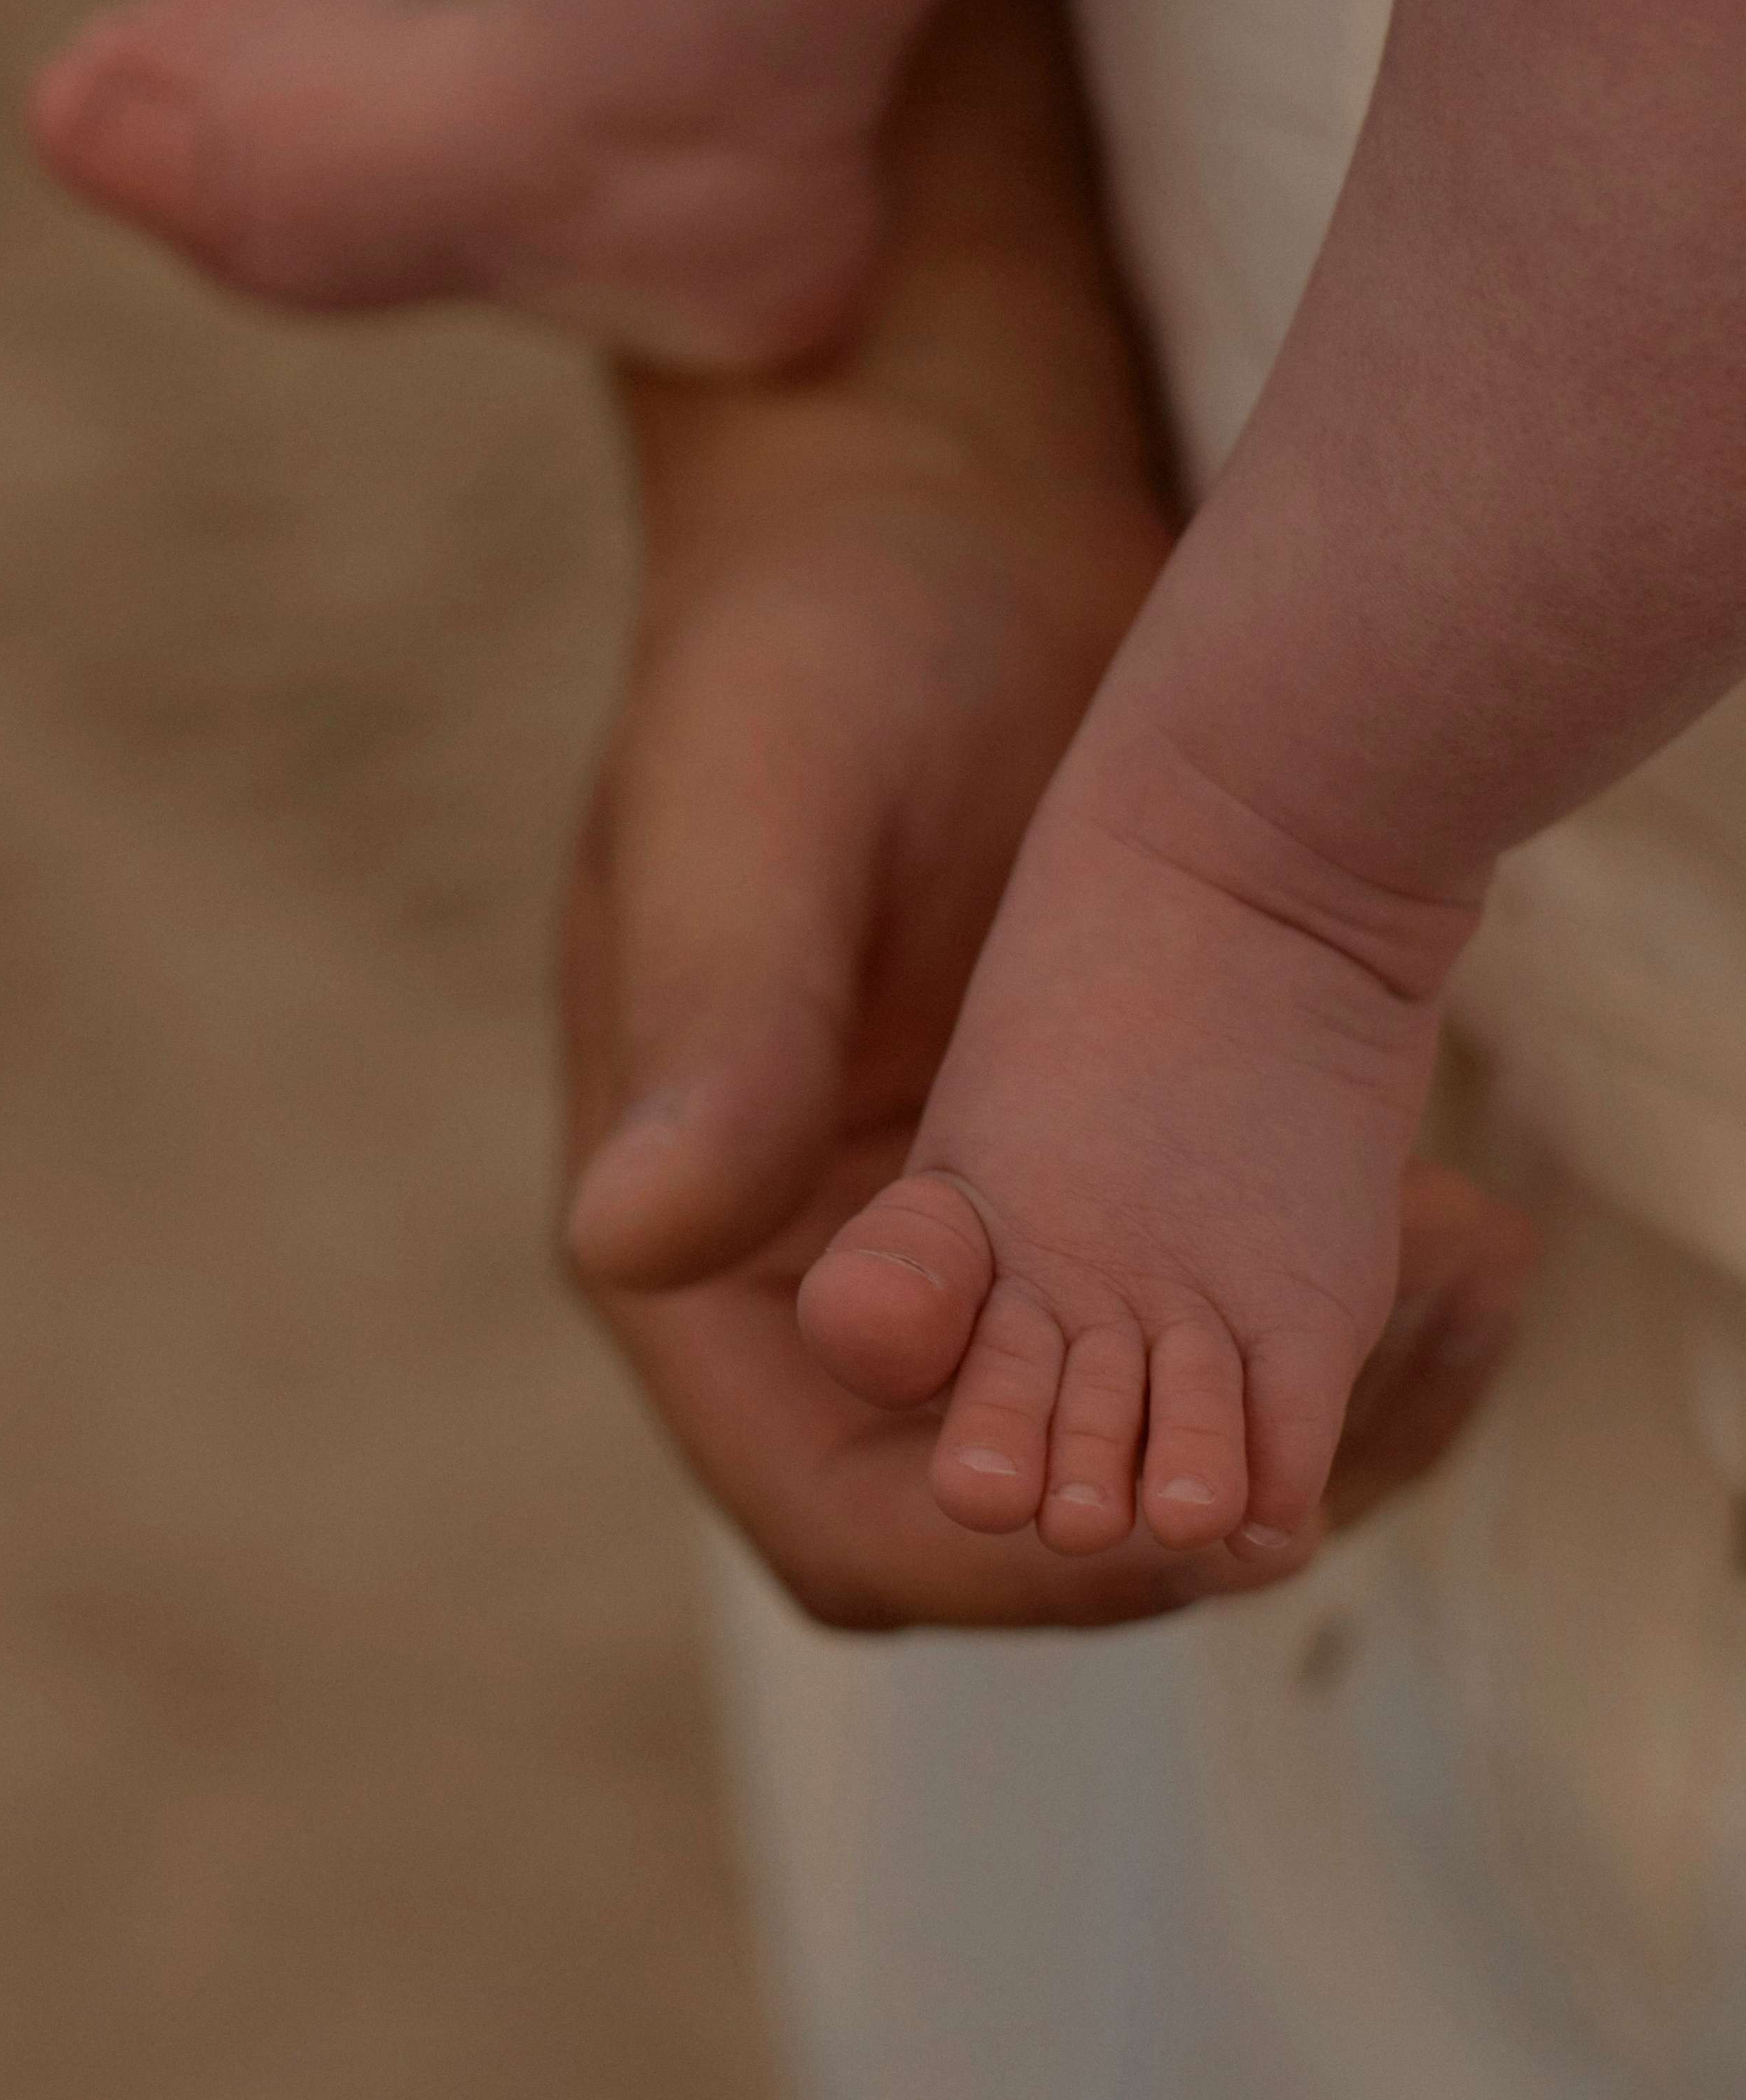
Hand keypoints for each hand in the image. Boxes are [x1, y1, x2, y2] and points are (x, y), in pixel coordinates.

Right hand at [561, 399, 1532, 1628]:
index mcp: (721, 1244)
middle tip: (1388, 1376)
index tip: (1191, 1509)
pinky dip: (1352, 1339)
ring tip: (1468, 1283)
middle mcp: (847, 1284)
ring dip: (1318, 1432)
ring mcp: (991, 1245)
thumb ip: (712, 1037)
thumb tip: (630, 1240)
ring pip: (1150, 1452)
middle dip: (1206, 1505)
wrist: (938, 536)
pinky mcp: (1108, 1185)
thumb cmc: (806, 659)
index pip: (845, 1506)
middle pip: (1024, 1528)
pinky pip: (1231, 1336)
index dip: (1012, 1563)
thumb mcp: (747, 829)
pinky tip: (1469, 1234)